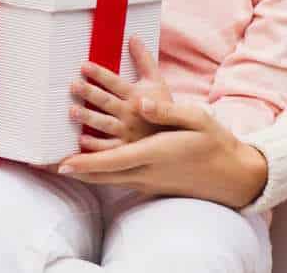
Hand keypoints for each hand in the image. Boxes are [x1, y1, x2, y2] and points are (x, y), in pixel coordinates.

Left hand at [55, 97, 269, 207]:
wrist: (232, 174)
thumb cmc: (214, 142)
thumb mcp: (195, 118)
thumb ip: (166, 110)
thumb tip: (142, 102)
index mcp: (155, 152)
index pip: (113, 160)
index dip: (86, 163)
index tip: (64, 163)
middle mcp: (149, 171)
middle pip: (105, 175)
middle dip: (79, 170)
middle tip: (54, 166)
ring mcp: (150, 181)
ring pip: (111, 181)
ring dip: (88, 173)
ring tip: (66, 168)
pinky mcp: (153, 184)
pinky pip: (121, 181)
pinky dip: (103, 177)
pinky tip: (94, 173)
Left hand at [67, 36, 173, 147]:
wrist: (181, 135)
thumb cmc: (164, 105)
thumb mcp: (158, 81)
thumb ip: (144, 60)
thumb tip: (133, 37)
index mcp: (138, 96)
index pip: (115, 82)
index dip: (100, 74)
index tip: (84, 66)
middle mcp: (132, 113)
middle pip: (107, 102)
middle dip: (90, 92)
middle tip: (73, 85)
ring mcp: (128, 133)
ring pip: (105, 124)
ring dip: (88, 118)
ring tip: (72, 110)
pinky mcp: (127, 149)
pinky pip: (109, 148)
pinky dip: (95, 145)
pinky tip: (81, 139)